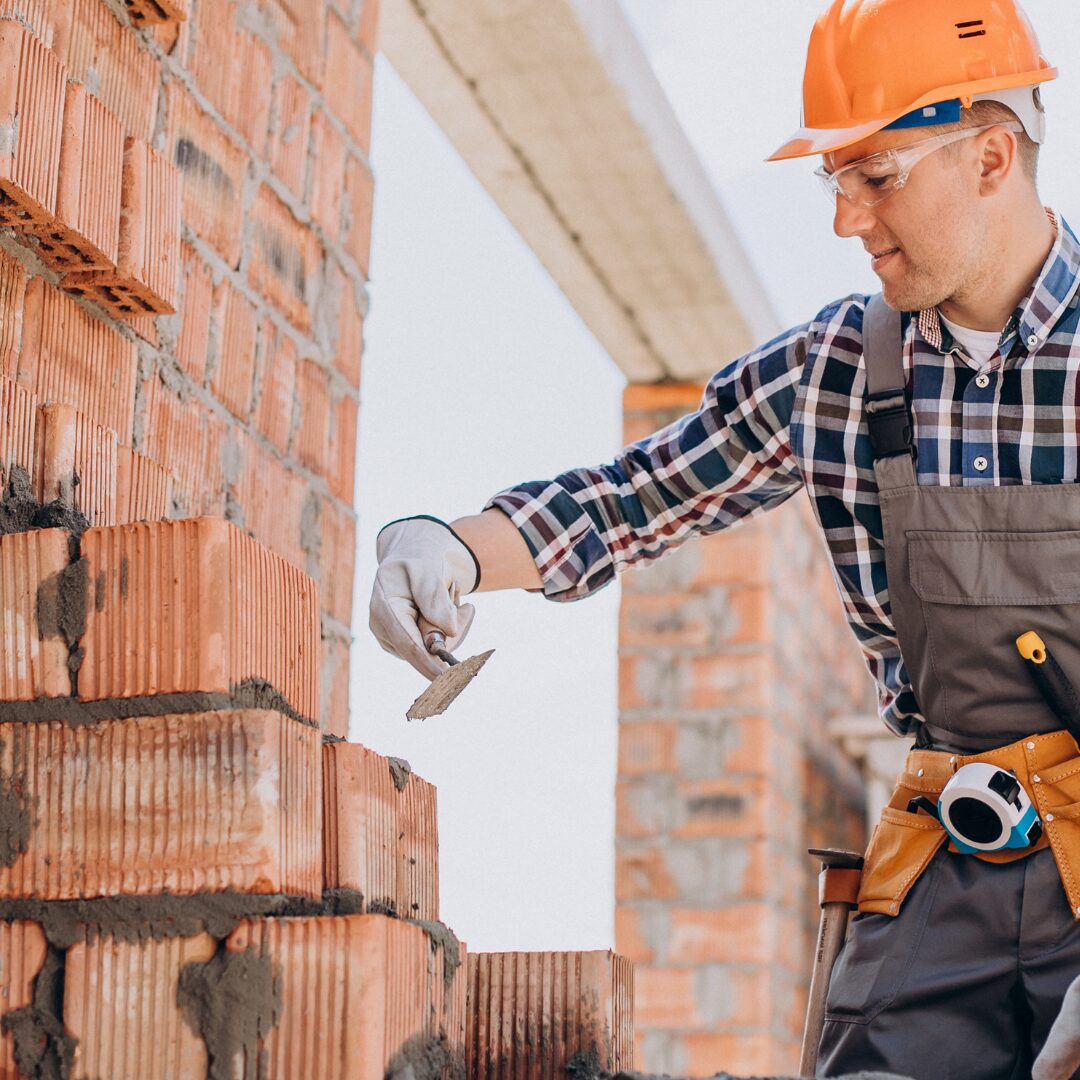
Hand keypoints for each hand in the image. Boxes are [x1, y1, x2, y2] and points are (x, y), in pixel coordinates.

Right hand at [369, 516, 480, 678]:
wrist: (410, 557)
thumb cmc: (417, 558)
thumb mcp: (426, 567)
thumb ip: (434, 596)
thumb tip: (449, 631)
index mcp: (383, 608)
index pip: (408, 645)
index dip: (430, 663)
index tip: (451, 679)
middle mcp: (384, 629)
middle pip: (427, 649)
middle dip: (454, 631)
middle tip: (466, 606)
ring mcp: (394, 639)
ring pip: (435, 650)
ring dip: (454, 626)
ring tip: (452, 595)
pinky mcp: (407, 644)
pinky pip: (436, 648)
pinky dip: (449, 629)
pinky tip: (447, 606)